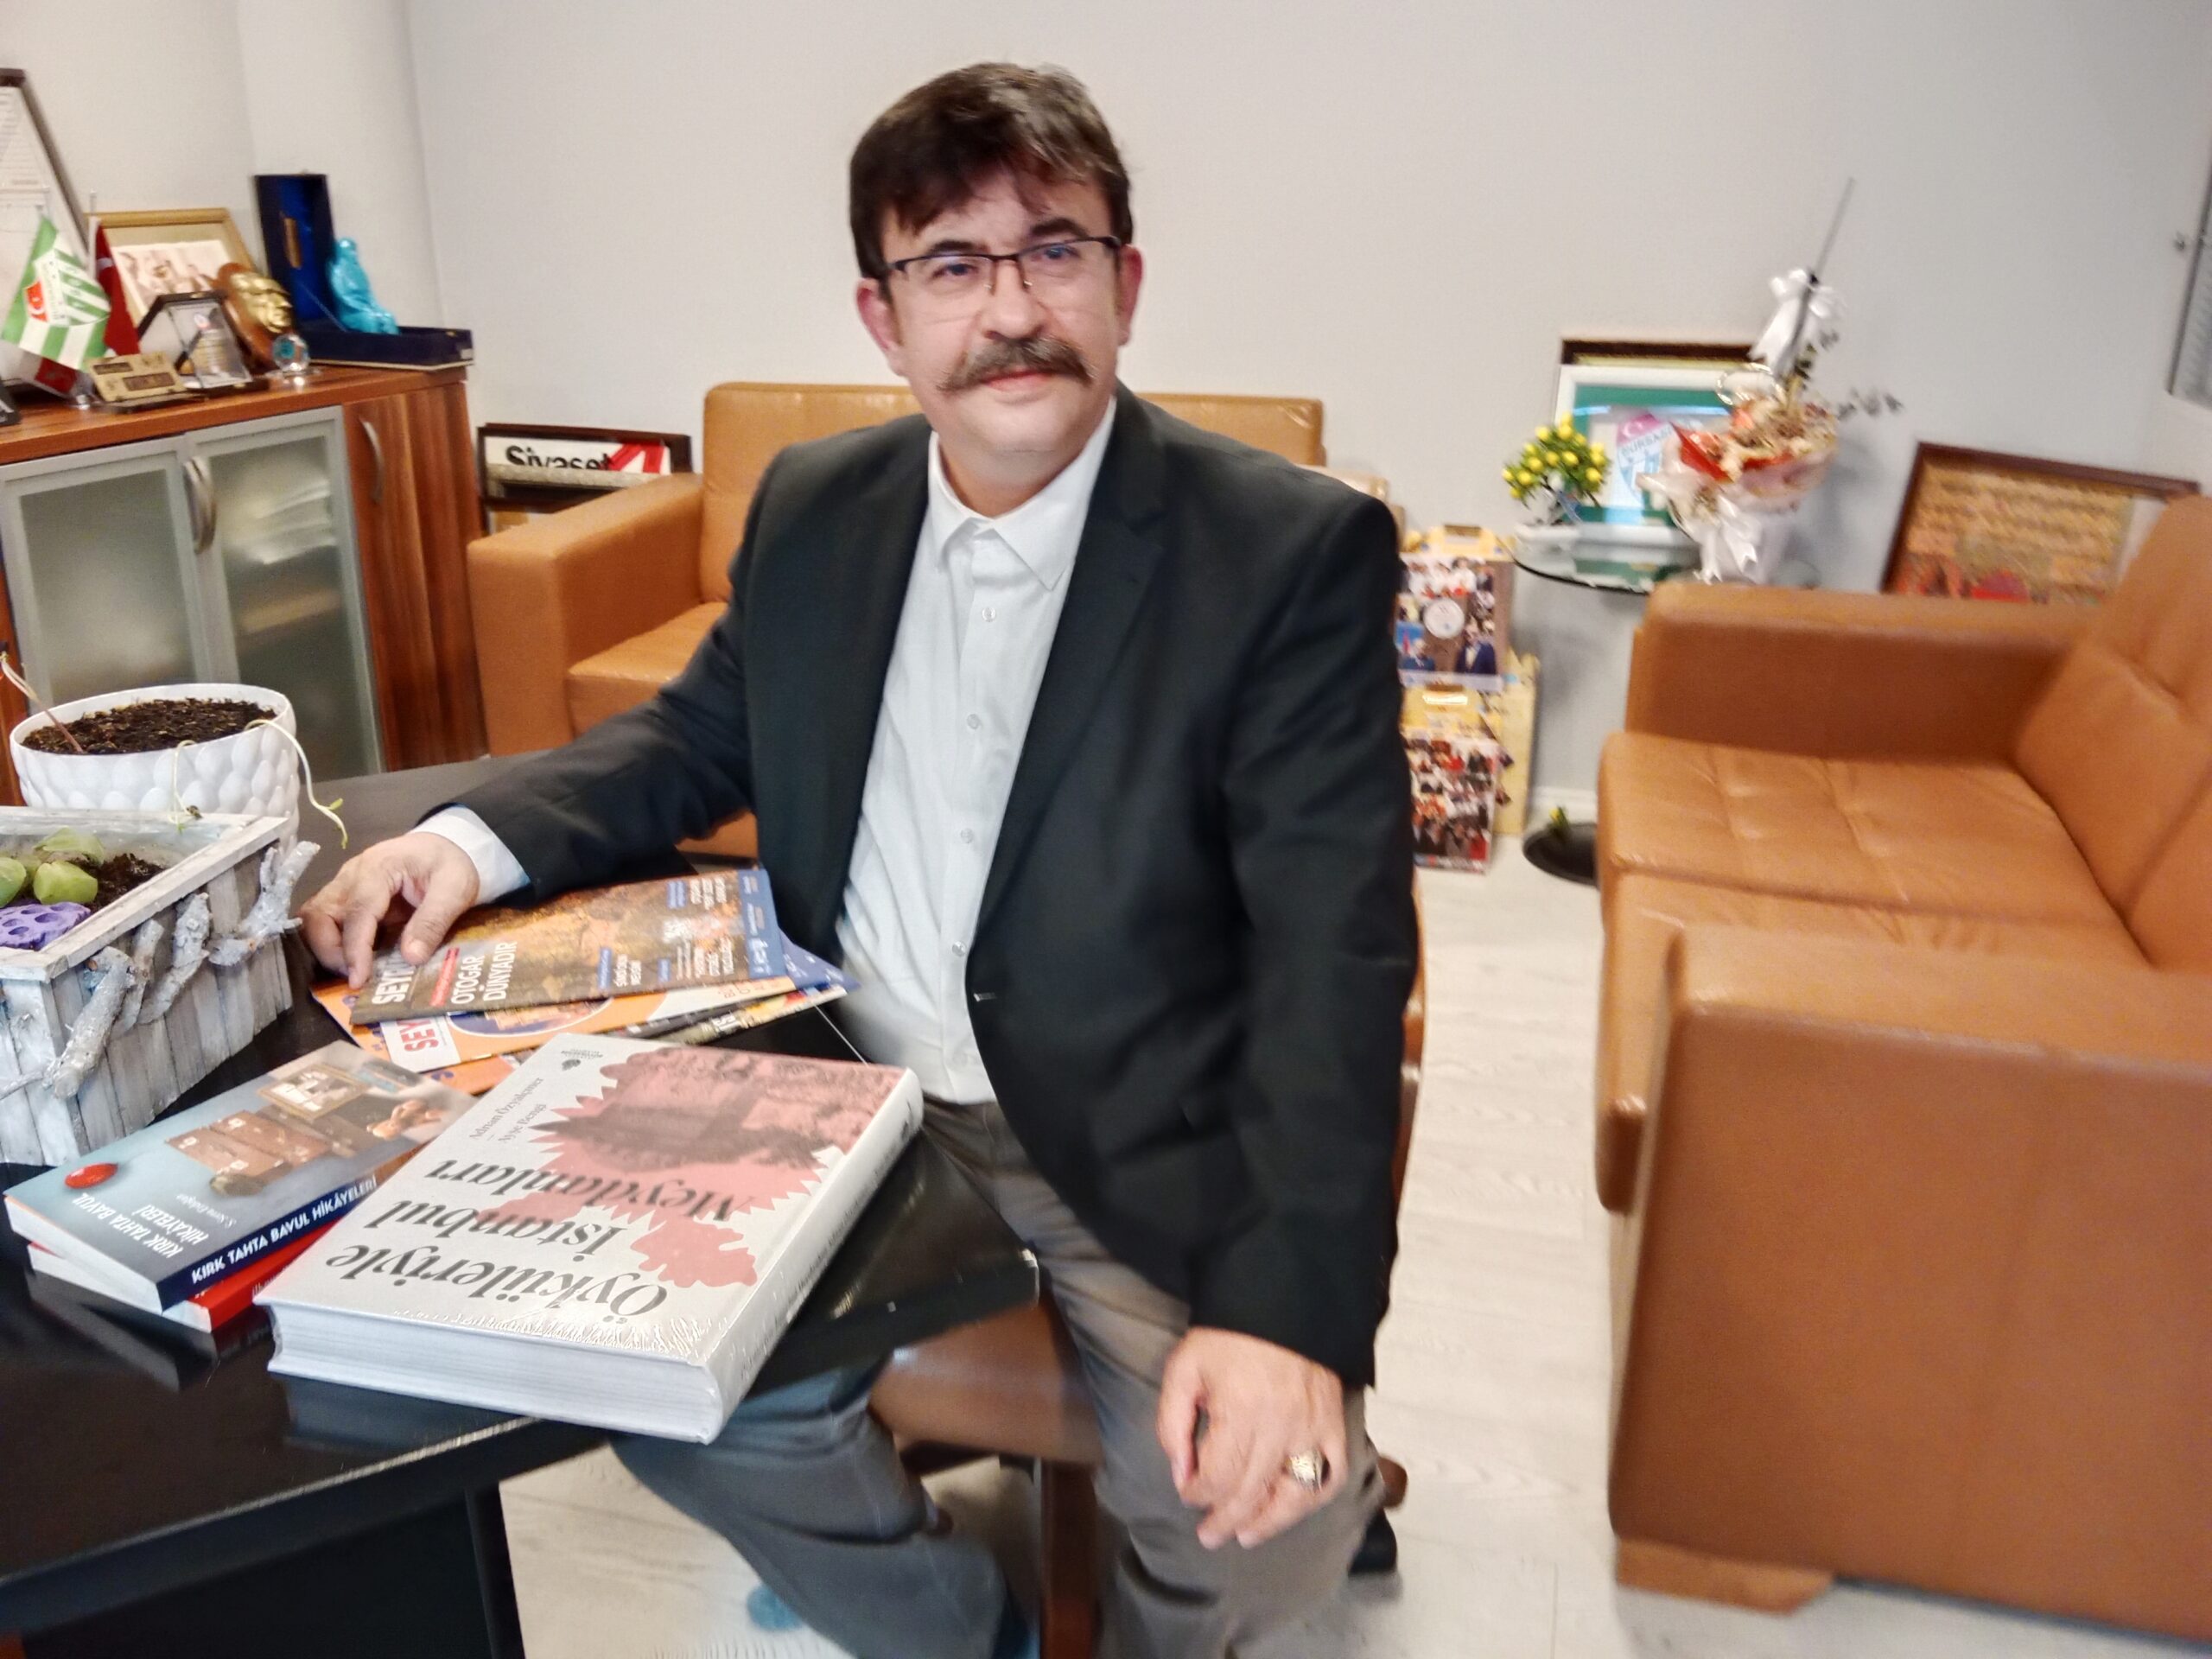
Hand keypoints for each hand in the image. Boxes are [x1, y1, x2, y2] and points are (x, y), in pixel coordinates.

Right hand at [300, 832, 479, 986]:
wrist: (445, 847)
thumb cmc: (449, 864)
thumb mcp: (455, 889)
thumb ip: (433, 921)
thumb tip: (411, 958)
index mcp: (378, 868)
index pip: (356, 912)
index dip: (354, 949)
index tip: (358, 979)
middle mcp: (351, 876)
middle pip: (318, 915)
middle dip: (329, 951)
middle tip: (355, 978)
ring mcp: (344, 887)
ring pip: (314, 921)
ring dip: (326, 950)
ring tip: (354, 973)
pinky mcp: (345, 900)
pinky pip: (326, 924)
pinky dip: (333, 946)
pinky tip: (354, 964)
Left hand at [1155, 1327, 1346, 1549]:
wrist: (1280, 1301)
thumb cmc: (1226, 1336)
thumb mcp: (1183, 1370)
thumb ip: (1173, 1424)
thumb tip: (1181, 1472)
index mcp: (1240, 1411)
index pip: (1218, 1477)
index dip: (1197, 1494)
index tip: (1187, 1492)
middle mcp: (1281, 1426)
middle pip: (1252, 1493)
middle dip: (1225, 1520)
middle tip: (1209, 1536)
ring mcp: (1313, 1428)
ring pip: (1294, 1496)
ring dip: (1269, 1523)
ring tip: (1247, 1536)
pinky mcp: (1334, 1423)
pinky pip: (1330, 1475)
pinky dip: (1312, 1498)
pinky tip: (1291, 1508)